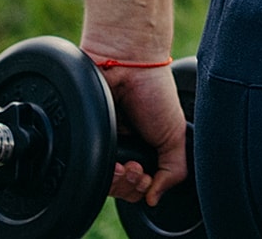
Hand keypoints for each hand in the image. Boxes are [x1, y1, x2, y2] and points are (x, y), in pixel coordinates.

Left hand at [98, 63, 188, 206]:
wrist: (128, 63)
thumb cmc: (154, 88)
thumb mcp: (176, 132)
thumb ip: (175, 168)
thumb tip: (154, 198)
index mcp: (145, 146)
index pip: (143, 184)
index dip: (147, 188)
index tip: (150, 176)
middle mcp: (123, 147)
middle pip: (125, 190)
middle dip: (134, 186)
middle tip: (138, 169)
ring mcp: (103, 145)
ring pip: (107, 186)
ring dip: (121, 183)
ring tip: (126, 165)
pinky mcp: (85, 140)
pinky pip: (91, 171)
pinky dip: (104, 174)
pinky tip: (114, 162)